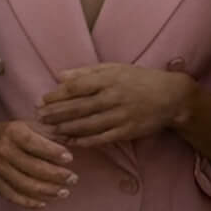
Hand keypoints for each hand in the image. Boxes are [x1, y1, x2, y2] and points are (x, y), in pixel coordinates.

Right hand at [0, 120, 76, 208]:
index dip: (52, 152)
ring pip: (24, 184)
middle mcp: (3, 150)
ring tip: (65, 192)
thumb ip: (50, 132)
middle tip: (74, 179)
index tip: (70, 158)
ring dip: (47, 191)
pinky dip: (29, 202)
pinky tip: (45, 203)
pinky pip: (13, 196)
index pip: (33, 143)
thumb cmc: (14, 133)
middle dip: (56, 175)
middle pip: (32, 167)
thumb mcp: (30, 124)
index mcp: (13, 132)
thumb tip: (73, 139)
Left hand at [38, 63, 192, 146]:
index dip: (58, 95)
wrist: (171, 97)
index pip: (77, 87)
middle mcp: (114, 97)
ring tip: (51, 130)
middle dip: (56, 114)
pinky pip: (102, 138)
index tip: (43, 100)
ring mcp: (121, 116)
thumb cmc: (139, 79)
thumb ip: (86, 72)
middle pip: (79, 107)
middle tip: (39, 118)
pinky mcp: (127, 131)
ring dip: (67, 129)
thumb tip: (59, 76)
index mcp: (109, 79)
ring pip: (88, 125)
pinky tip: (71, 142)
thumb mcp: (114, 68)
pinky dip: (85, 141)